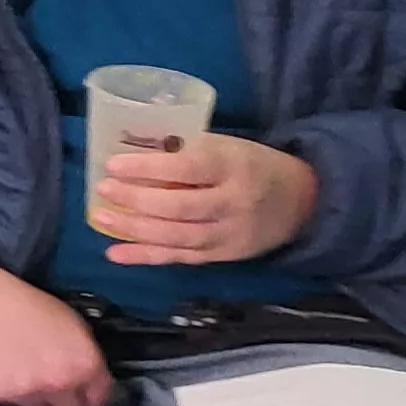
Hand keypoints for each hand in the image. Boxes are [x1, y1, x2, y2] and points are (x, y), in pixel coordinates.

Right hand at [0, 263, 111, 405]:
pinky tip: (3, 373)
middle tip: (47, 382)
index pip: (99, 399)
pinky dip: (10, 393)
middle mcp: (63, 382)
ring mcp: (32, 391)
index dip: (88, 393)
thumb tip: (87, 377)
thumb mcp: (70, 321)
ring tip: (21, 376)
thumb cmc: (24, 304)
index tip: (78, 389)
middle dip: (61, 399)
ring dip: (35, 398)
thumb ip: (83, 354)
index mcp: (86, 363)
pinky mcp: (3, 396)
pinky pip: (13, 405)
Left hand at [96, 136, 318, 265]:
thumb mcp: (228, 148)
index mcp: (234, 166)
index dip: (148, 168)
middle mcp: (234, 202)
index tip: (113, 165)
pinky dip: (146, 257)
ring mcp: (230, 233)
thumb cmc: (252, 165)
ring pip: (177, 236)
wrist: (303, 201)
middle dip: (136, 199)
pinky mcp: (225, 255)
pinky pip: (181, 258)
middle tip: (102, 190)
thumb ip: (189, 153)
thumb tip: (135, 159)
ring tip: (102, 219)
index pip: (188, 168)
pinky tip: (115, 254)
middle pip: (180, 206)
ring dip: (135, 230)